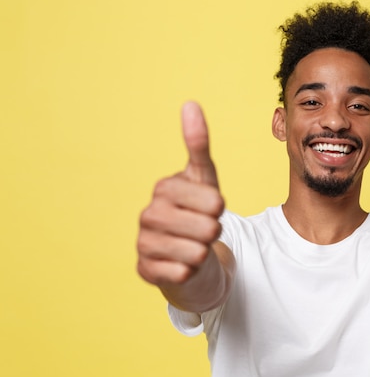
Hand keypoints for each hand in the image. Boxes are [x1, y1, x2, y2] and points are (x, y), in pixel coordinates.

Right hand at [137, 102, 224, 285]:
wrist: (188, 255)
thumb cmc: (198, 213)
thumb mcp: (204, 179)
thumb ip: (198, 144)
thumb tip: (190, 103)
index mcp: (164, 188)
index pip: (214, 201)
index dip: (219, 209)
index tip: (209, 208)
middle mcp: (148, 214)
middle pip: (208, 228)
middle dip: (214, 232)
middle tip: (203, 230)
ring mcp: (143, 243)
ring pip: (197, 253)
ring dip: (203, 252)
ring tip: (193, 246)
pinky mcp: (145, 271)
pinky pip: (183, 274)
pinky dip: (190, 272)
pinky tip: (182, 265)